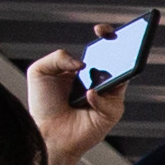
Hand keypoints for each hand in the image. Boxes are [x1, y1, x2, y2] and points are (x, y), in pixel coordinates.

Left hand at [23, 42, 124, 164]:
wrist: (47, 133)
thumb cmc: (44, 105)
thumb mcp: (40, 72)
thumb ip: (58, 57)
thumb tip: (83, 62)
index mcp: (84, 69)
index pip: (100, 49)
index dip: (106, 36)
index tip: (101, 30)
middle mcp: (99, 81)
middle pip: (120, 59)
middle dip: (124, 47)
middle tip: (119, 39)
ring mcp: (107, 96)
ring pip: (123, 78)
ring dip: (117, 70)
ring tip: (108, 66)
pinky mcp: (111, 113)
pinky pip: (111, 101)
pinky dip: (98, 97)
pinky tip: (87, 97)